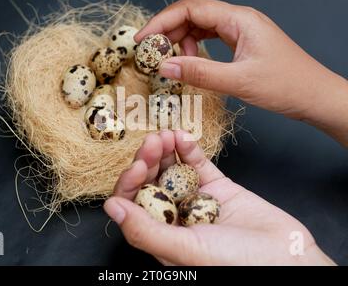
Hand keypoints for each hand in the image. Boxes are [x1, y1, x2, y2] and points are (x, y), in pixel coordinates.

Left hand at [104, 130, 334, 264]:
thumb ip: (146, 231)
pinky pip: (198, 164)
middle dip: (148, 159)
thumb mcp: (187, 250)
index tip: (137, 166)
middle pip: (151, 182)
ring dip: (166, 150)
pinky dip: (189, 149)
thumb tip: (111, 208)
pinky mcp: (217, 187)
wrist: (289, 258)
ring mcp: (196, 199)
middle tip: (153, 142)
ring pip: (172, 169)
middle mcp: (175, 216)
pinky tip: (183, 137)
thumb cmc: (239, 265)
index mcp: (162, 235)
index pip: (133, 204)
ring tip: (167, 135)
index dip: (130, 183)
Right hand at [135, 0, 347, 145]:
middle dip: (168, 30)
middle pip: (193, 13)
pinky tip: (190, 59)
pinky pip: (210, 37)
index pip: (191, 9)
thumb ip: (200, 72)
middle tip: (151, 53)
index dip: (162, 22)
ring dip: (181, 39)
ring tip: (170, 60)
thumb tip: (165, 66)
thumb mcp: (239, 81)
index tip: (143, 40)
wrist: (315, 96)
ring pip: (201, 25)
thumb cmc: (286, 85)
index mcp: (240, 19)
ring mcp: (241, 30)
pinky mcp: (241, 43)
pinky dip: (195, 47)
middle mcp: (239, 19)